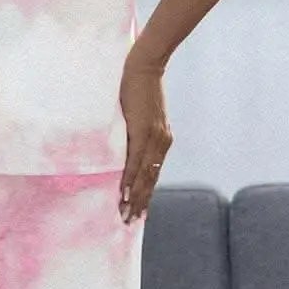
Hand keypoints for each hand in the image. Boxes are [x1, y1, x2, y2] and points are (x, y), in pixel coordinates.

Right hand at [117, 43, 172, 223]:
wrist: (144, 66)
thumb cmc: (139, 88)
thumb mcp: (142, 115)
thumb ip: (138, 133)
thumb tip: (125, 149)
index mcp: (163, 140)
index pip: (153, 174)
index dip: (146, 194)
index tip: (139, 212)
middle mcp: (162, 142)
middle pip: (150, 179)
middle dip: (140, 203)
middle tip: (130, 222)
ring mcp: (155, 138)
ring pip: (144, 175)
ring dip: (134, 197)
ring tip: (126, 213)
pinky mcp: (143, 131)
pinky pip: (136, 162)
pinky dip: (130, 179)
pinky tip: (125, 193)